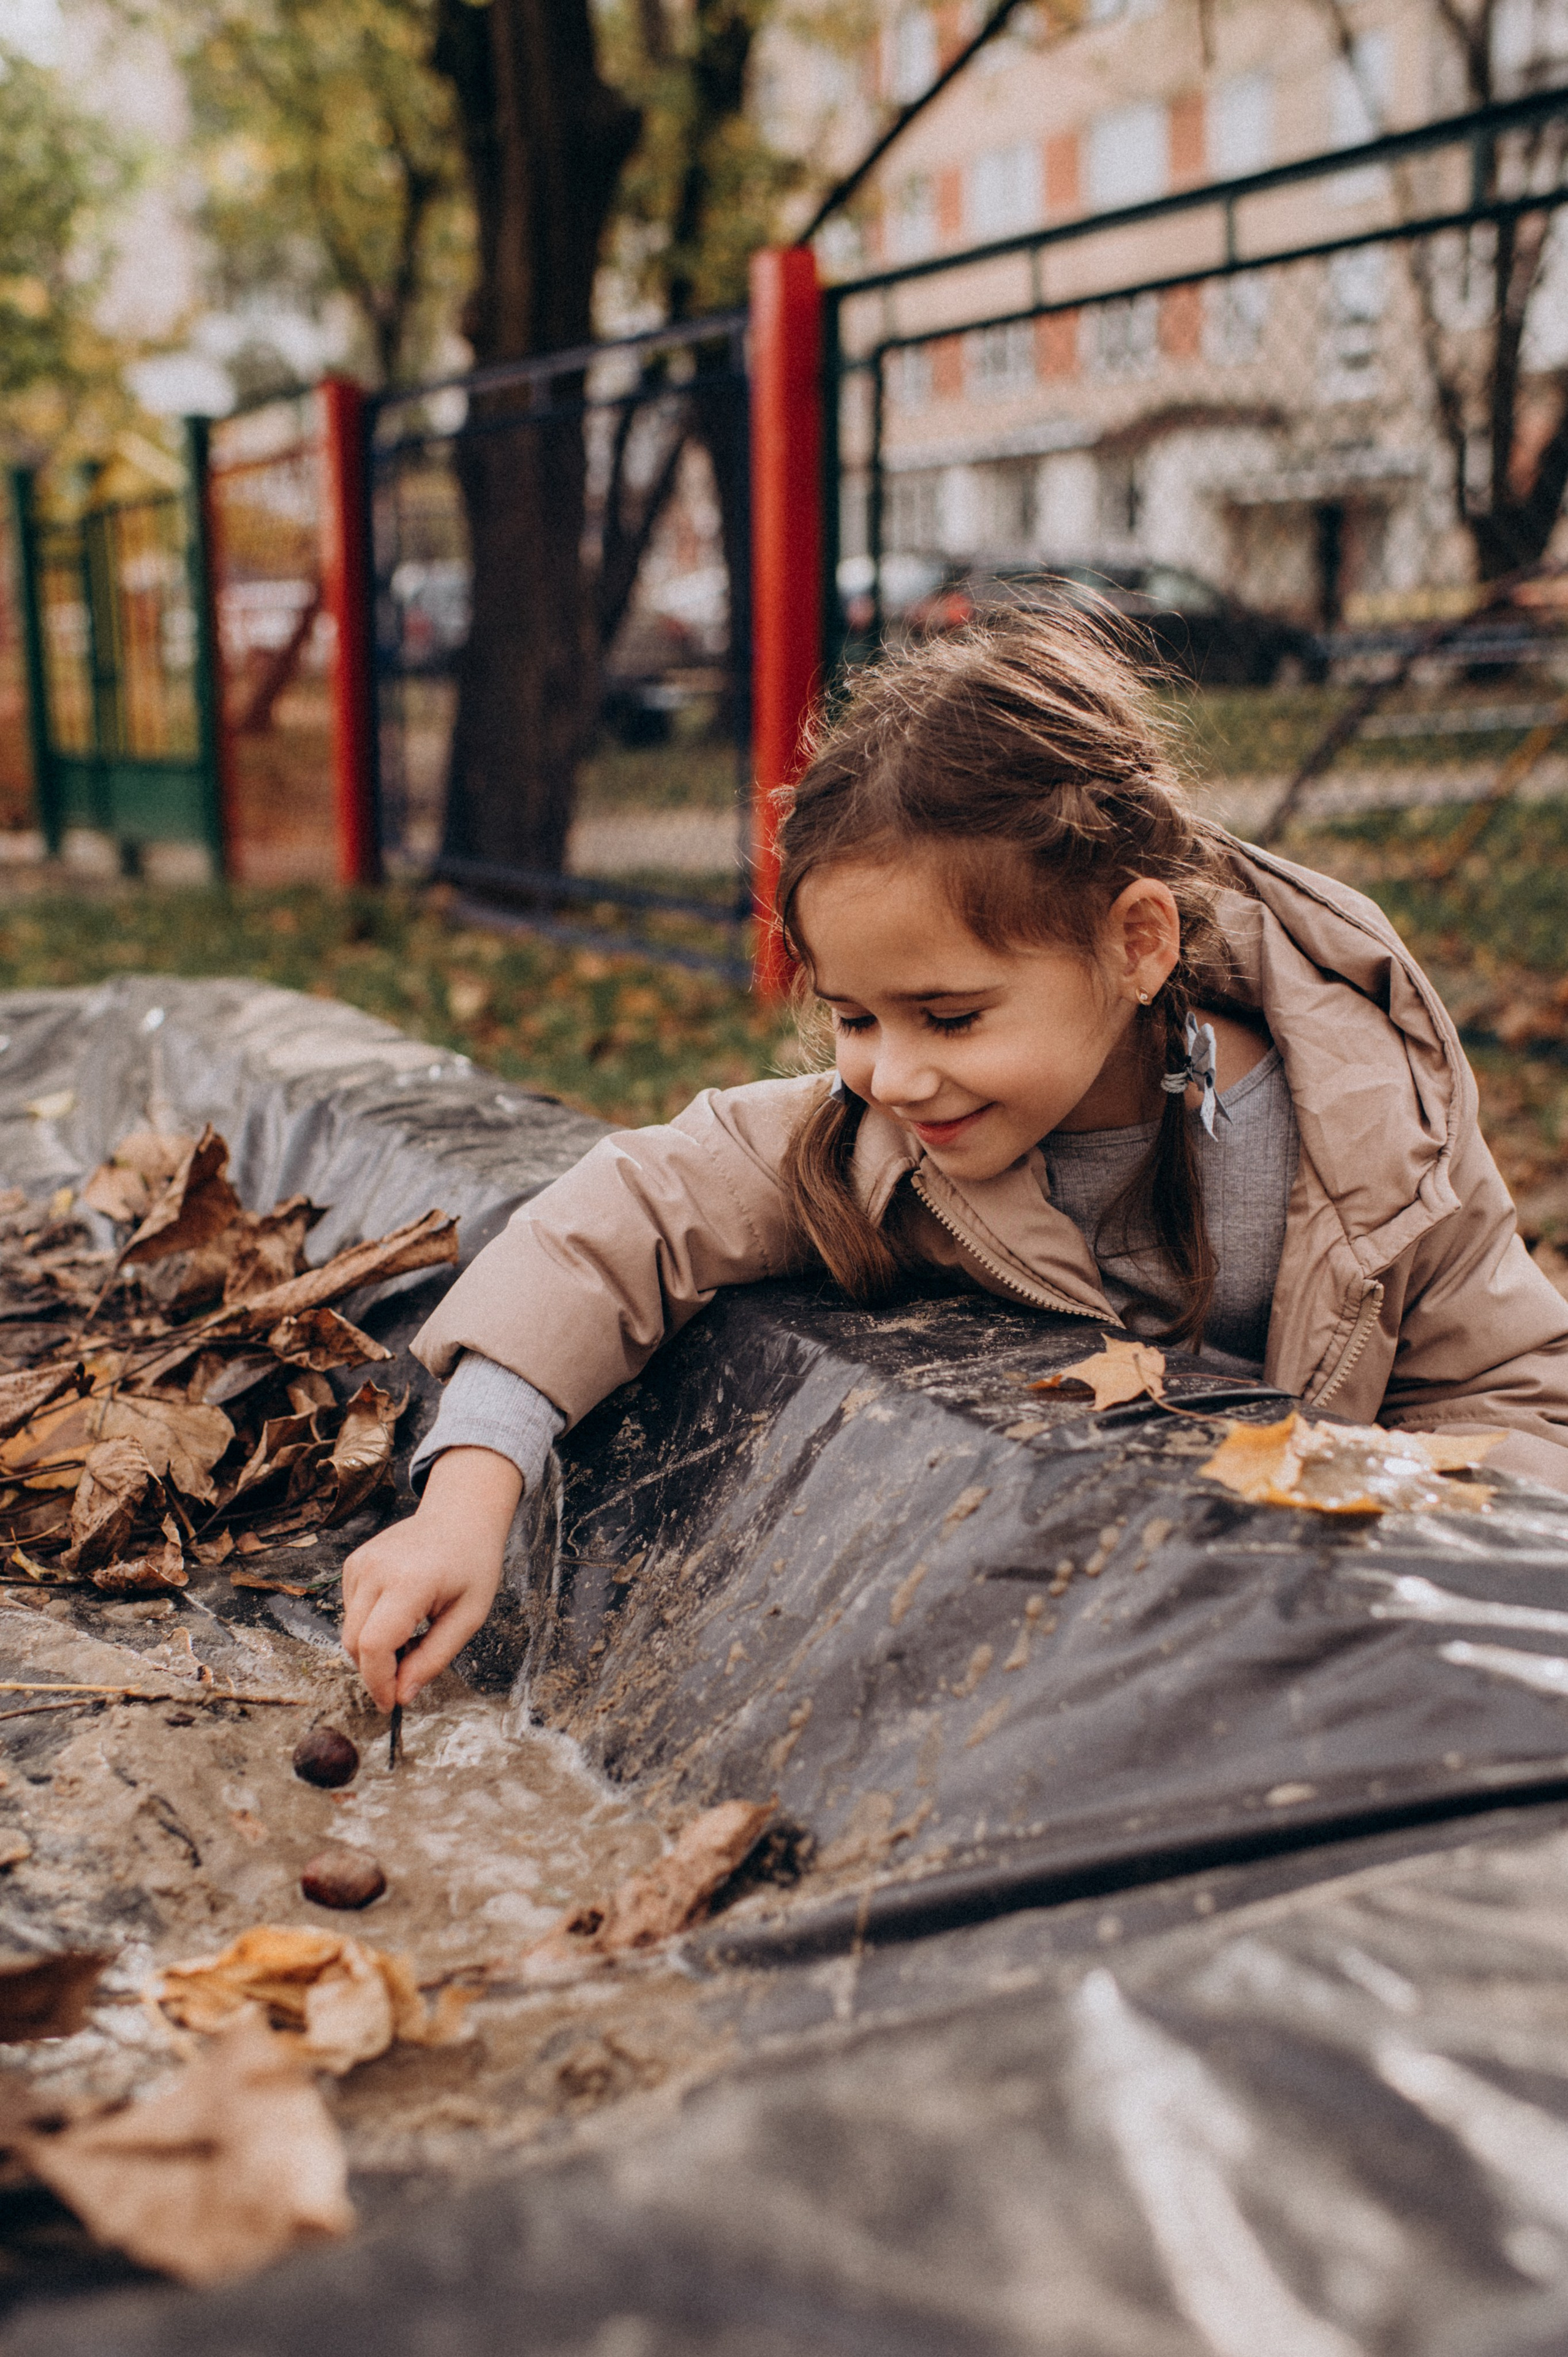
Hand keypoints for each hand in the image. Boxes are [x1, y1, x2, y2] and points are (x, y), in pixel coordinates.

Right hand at [341, 1447, 523, 1709]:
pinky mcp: (353, 1564)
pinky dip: (369, 1626)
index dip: (378, 1682)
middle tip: (406, 1678)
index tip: (392, 1704)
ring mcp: (360, 1564)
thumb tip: (402, 1696)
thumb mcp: (468, 1617)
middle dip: (376, 1672)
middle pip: (355, 1643)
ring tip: (412, 1636)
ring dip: (373, 1649)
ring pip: (349, 1630)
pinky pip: (351, 1611)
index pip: (373, 1645)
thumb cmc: (472, 1564)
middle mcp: (376, 1570)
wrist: (460, 1516)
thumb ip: (433, 1659)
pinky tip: (399, 1614)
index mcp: (408, 1581)